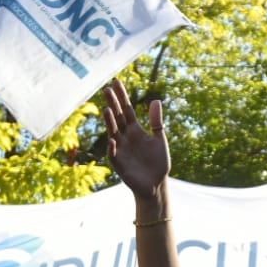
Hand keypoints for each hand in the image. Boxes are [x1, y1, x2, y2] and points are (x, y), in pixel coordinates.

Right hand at [101, 78, 168, 200]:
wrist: (156, 184)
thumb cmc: (158, 163)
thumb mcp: (160, 139)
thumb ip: (156, 122)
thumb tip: (156, 100)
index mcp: (135, 130)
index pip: (126, 109)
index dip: (122, 96)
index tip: (116, 82)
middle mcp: (125, 137)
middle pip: (118, 117)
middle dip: (113, 104)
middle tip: (106, 89)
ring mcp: (121, 149)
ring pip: (113, 133)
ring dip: (110, 122)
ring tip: (107, 110)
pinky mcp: (120, 164)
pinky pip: (114, 155)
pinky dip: (112, 148)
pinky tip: (112, 140)